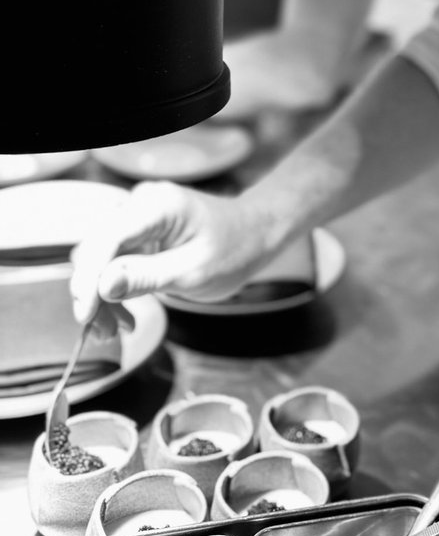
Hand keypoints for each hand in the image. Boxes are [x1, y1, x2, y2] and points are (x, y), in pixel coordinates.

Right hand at [69, 180, 271, 336]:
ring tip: (117, 328)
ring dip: (102, 295)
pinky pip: (114, 260)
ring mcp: (139, 215)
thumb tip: (101, 286)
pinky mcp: (139, 230)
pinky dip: (114, 289)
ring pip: (101, 258)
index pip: (106, 239)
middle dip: (94, 293)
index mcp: (159, 205)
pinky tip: (124, 314)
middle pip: (97, 249)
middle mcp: (142, 203)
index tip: (86, 316)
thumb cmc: (235, 249)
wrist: (255, 234)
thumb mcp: (194, 271)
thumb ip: (146, 277)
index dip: (89, 279)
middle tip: (104, 332)